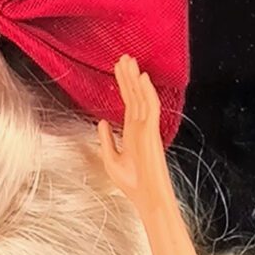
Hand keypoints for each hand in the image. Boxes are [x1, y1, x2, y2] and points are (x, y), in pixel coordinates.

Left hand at [96, 56, 175, 213]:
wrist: (145, 197)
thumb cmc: (131, 183)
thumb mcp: (111, 160)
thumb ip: (107, 140)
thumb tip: (101, 123)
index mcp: (132, 131)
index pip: (128, 102)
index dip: (123, 85)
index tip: (118, 69)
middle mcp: (140, 126)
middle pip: (134, 96)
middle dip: (128, 76)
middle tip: (123, 57)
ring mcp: (147, 128)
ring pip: (142, 97)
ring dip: (136, 79)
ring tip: (130, 61)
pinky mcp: (152, 132)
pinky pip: (151, 107)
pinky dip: (147, 92)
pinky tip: (142, 78)